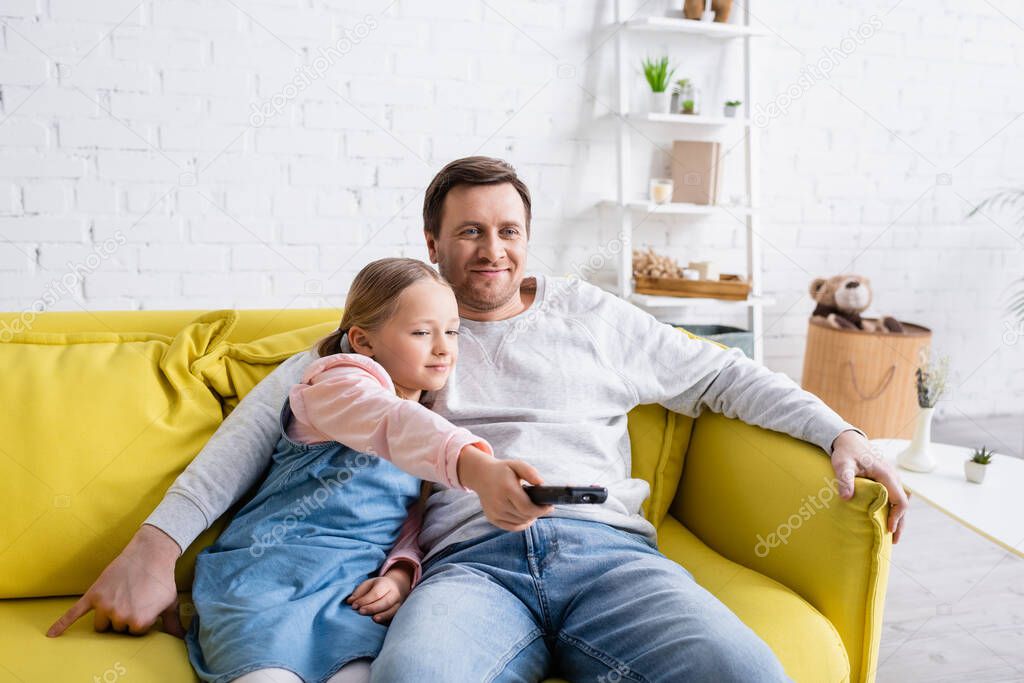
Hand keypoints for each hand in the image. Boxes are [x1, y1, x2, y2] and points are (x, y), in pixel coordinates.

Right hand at [47, 524, 183, 637]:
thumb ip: (172, 624)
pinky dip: (62, 624)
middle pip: (116, 629)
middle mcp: (120, 616)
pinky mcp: (94, 595)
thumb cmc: (162, 580)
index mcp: (139, 622)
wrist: (149, 554)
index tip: (146, 606)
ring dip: (108, 617)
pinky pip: (74, 613)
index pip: (134, 633)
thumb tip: (181, 639)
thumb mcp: (170, 603)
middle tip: (135, 598)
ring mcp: (105, 605)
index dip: (140, 620)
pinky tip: (51, 634)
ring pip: (101, 625)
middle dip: (124, 618)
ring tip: (123, 598)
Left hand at [346, 564, 412, 623]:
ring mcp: (399, 603)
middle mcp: (394, 593)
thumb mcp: (368, 584)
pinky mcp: (399, 612)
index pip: (376, 593)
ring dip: (383, 616)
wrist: (396, 587)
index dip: (365, 600)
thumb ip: (359, 592)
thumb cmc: (377, 587)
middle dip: (372, 608)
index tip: (354, 606)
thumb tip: (350, 602)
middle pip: (385, 602)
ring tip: (373, 620)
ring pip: (393, 610)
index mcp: (385, 584)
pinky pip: (395, 617)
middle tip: (361, 612)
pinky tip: (380, 624)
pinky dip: (387, 621)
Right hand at [457, 446, 553, 531]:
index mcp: (506, 489)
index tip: (550, 506)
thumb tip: (541, 483)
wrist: (481, 475)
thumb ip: (530, 472)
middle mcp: (499, 503)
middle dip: (538, 513)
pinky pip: (512, 527)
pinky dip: (522, 524)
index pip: (527, 507)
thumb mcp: (517, 465)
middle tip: (544, 507)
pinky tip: (526, 517)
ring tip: (534, 510)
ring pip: (520, 523)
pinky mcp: (492, 518)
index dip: (541, 510)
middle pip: (525, 516)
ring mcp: (494, 512)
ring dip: (530, 518)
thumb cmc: (503, 470)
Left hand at [830, 429, 910, 542]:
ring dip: (897, 517)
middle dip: (899, 522)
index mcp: (887, 475)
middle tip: (893, 540)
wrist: (848, 440)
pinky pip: (895, 496)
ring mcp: (891, 478)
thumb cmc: (846, 452)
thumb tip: (846, 498)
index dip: (896, 517)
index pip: (900, 501)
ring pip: (900, 501)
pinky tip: (886, 518)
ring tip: (891, 533)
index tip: (888, 530)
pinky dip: (893, 508)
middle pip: (903, 504)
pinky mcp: (886, 479)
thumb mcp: (842, 464)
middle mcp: (893, 477)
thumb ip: (845, 479)